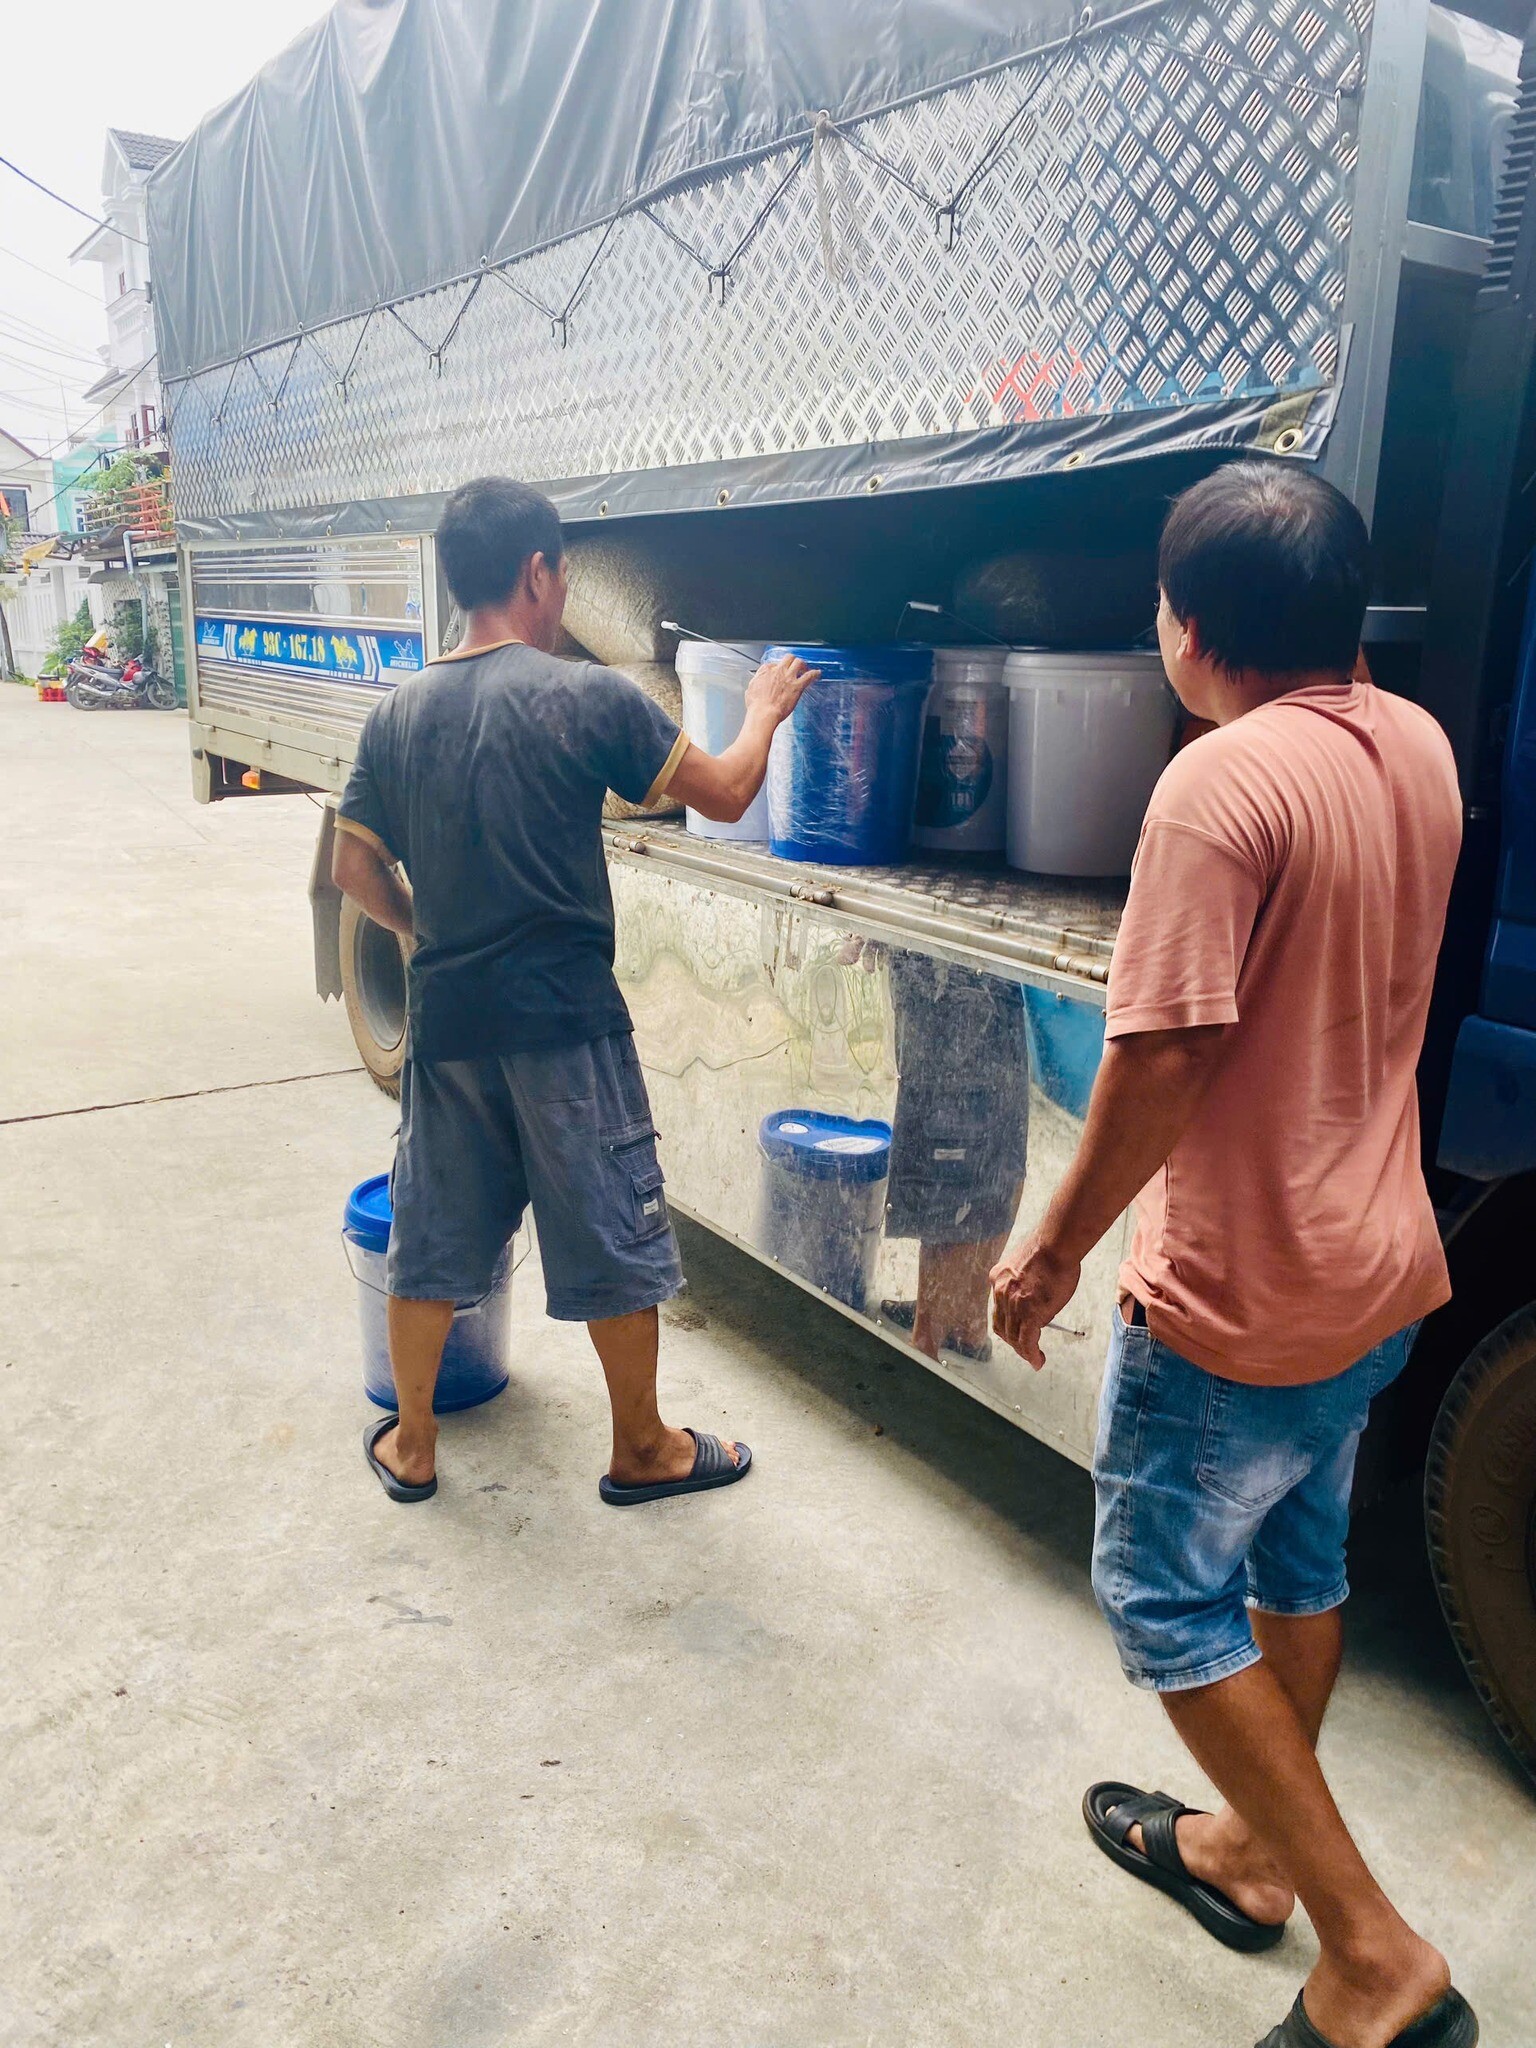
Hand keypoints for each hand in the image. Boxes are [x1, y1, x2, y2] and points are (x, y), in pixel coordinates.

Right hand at [745, 654, 818, 724]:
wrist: (763, 713)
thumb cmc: (757, 705)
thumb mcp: (751, 689)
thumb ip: (757, 682)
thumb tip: (758, 681)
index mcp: (766, 671)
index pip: (774, 663)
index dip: (778, 667)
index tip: (780, 671)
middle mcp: (778, 671)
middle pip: (788, 658)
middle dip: (792, 661)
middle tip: (794, 666)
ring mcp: (789, 677)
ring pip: (799, 662)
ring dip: (803, 664)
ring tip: (805, 668)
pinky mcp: (797, 686)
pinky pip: (809, 676)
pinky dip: (814, 673)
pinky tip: (817, 674)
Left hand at [989, 1233, 1081, 1370]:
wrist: (1057, 1243)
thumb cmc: (1052, 1249)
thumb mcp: (1028, 1265)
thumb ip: (1026, 1283)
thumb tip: (1036, 1301)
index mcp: (999, 1277)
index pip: (999, 1308)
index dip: (1007, 1322)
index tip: (1016, 1330)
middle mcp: (1001, 1291)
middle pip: (1002, 1325)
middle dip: (1013, 1340)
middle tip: (1025, 1348)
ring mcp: (1013, 1303)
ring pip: (1014, 1336)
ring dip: (1023, 1350)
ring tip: (1033, 1358)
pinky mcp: (1029, 1313)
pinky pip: (1027, 1341)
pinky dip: (1031, 1354)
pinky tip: (1037, 1360)